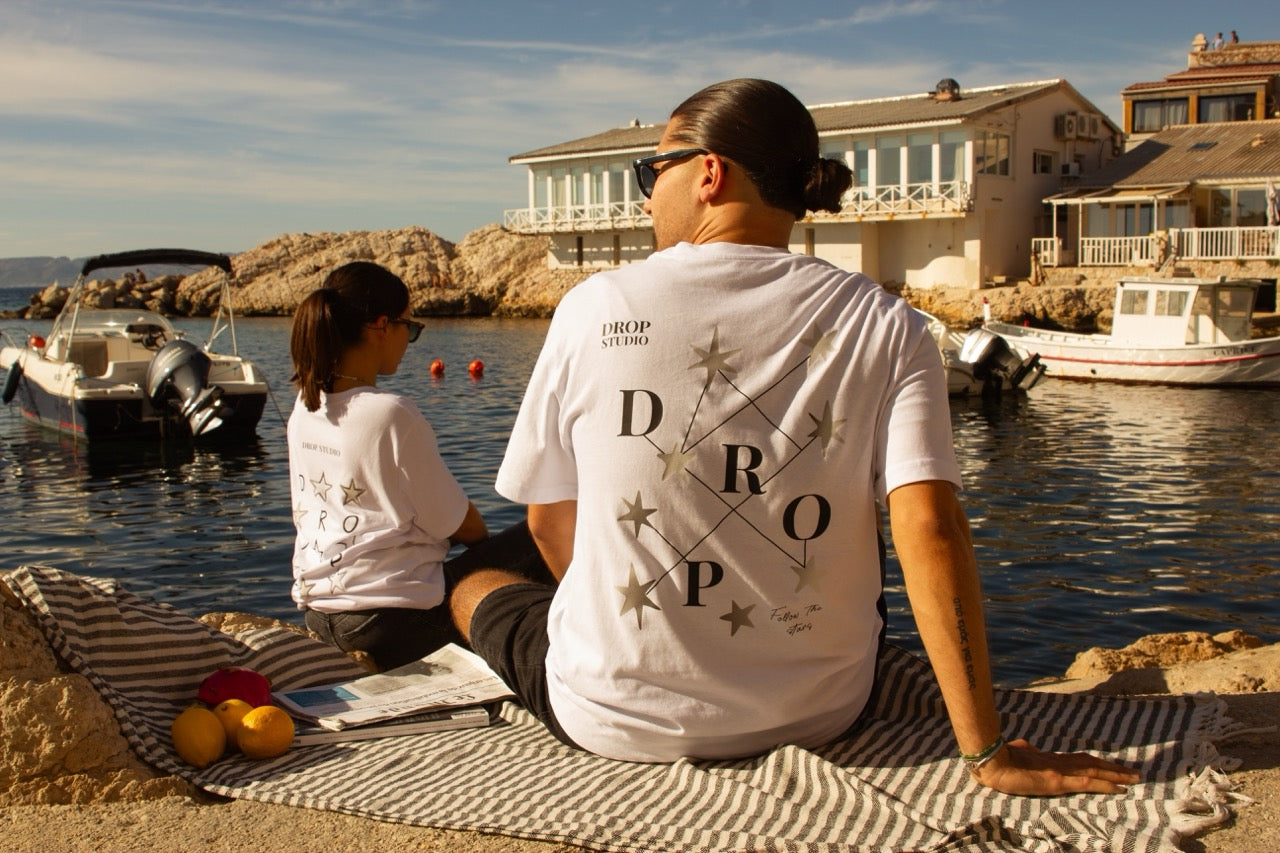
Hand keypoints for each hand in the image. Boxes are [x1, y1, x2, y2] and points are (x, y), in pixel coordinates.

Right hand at [970, 738, 1140, 795]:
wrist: (992, 762)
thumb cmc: (1000, 757)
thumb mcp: (1018, 752)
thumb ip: (1029, 751)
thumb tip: (1032, 749)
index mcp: (1050, 758)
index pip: (1081, 760)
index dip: (1099, 764)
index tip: (1113, 766)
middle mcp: (1059, 763)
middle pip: (1093, 764)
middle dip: (1115, 769)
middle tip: (1136, 772)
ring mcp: (1060, 772)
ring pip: (1095, 772)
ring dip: (1116, 775)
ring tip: (1134, 778)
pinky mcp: (1057, 782)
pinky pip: (1087, 784)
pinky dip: (1105, 785)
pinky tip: (1119, 788)